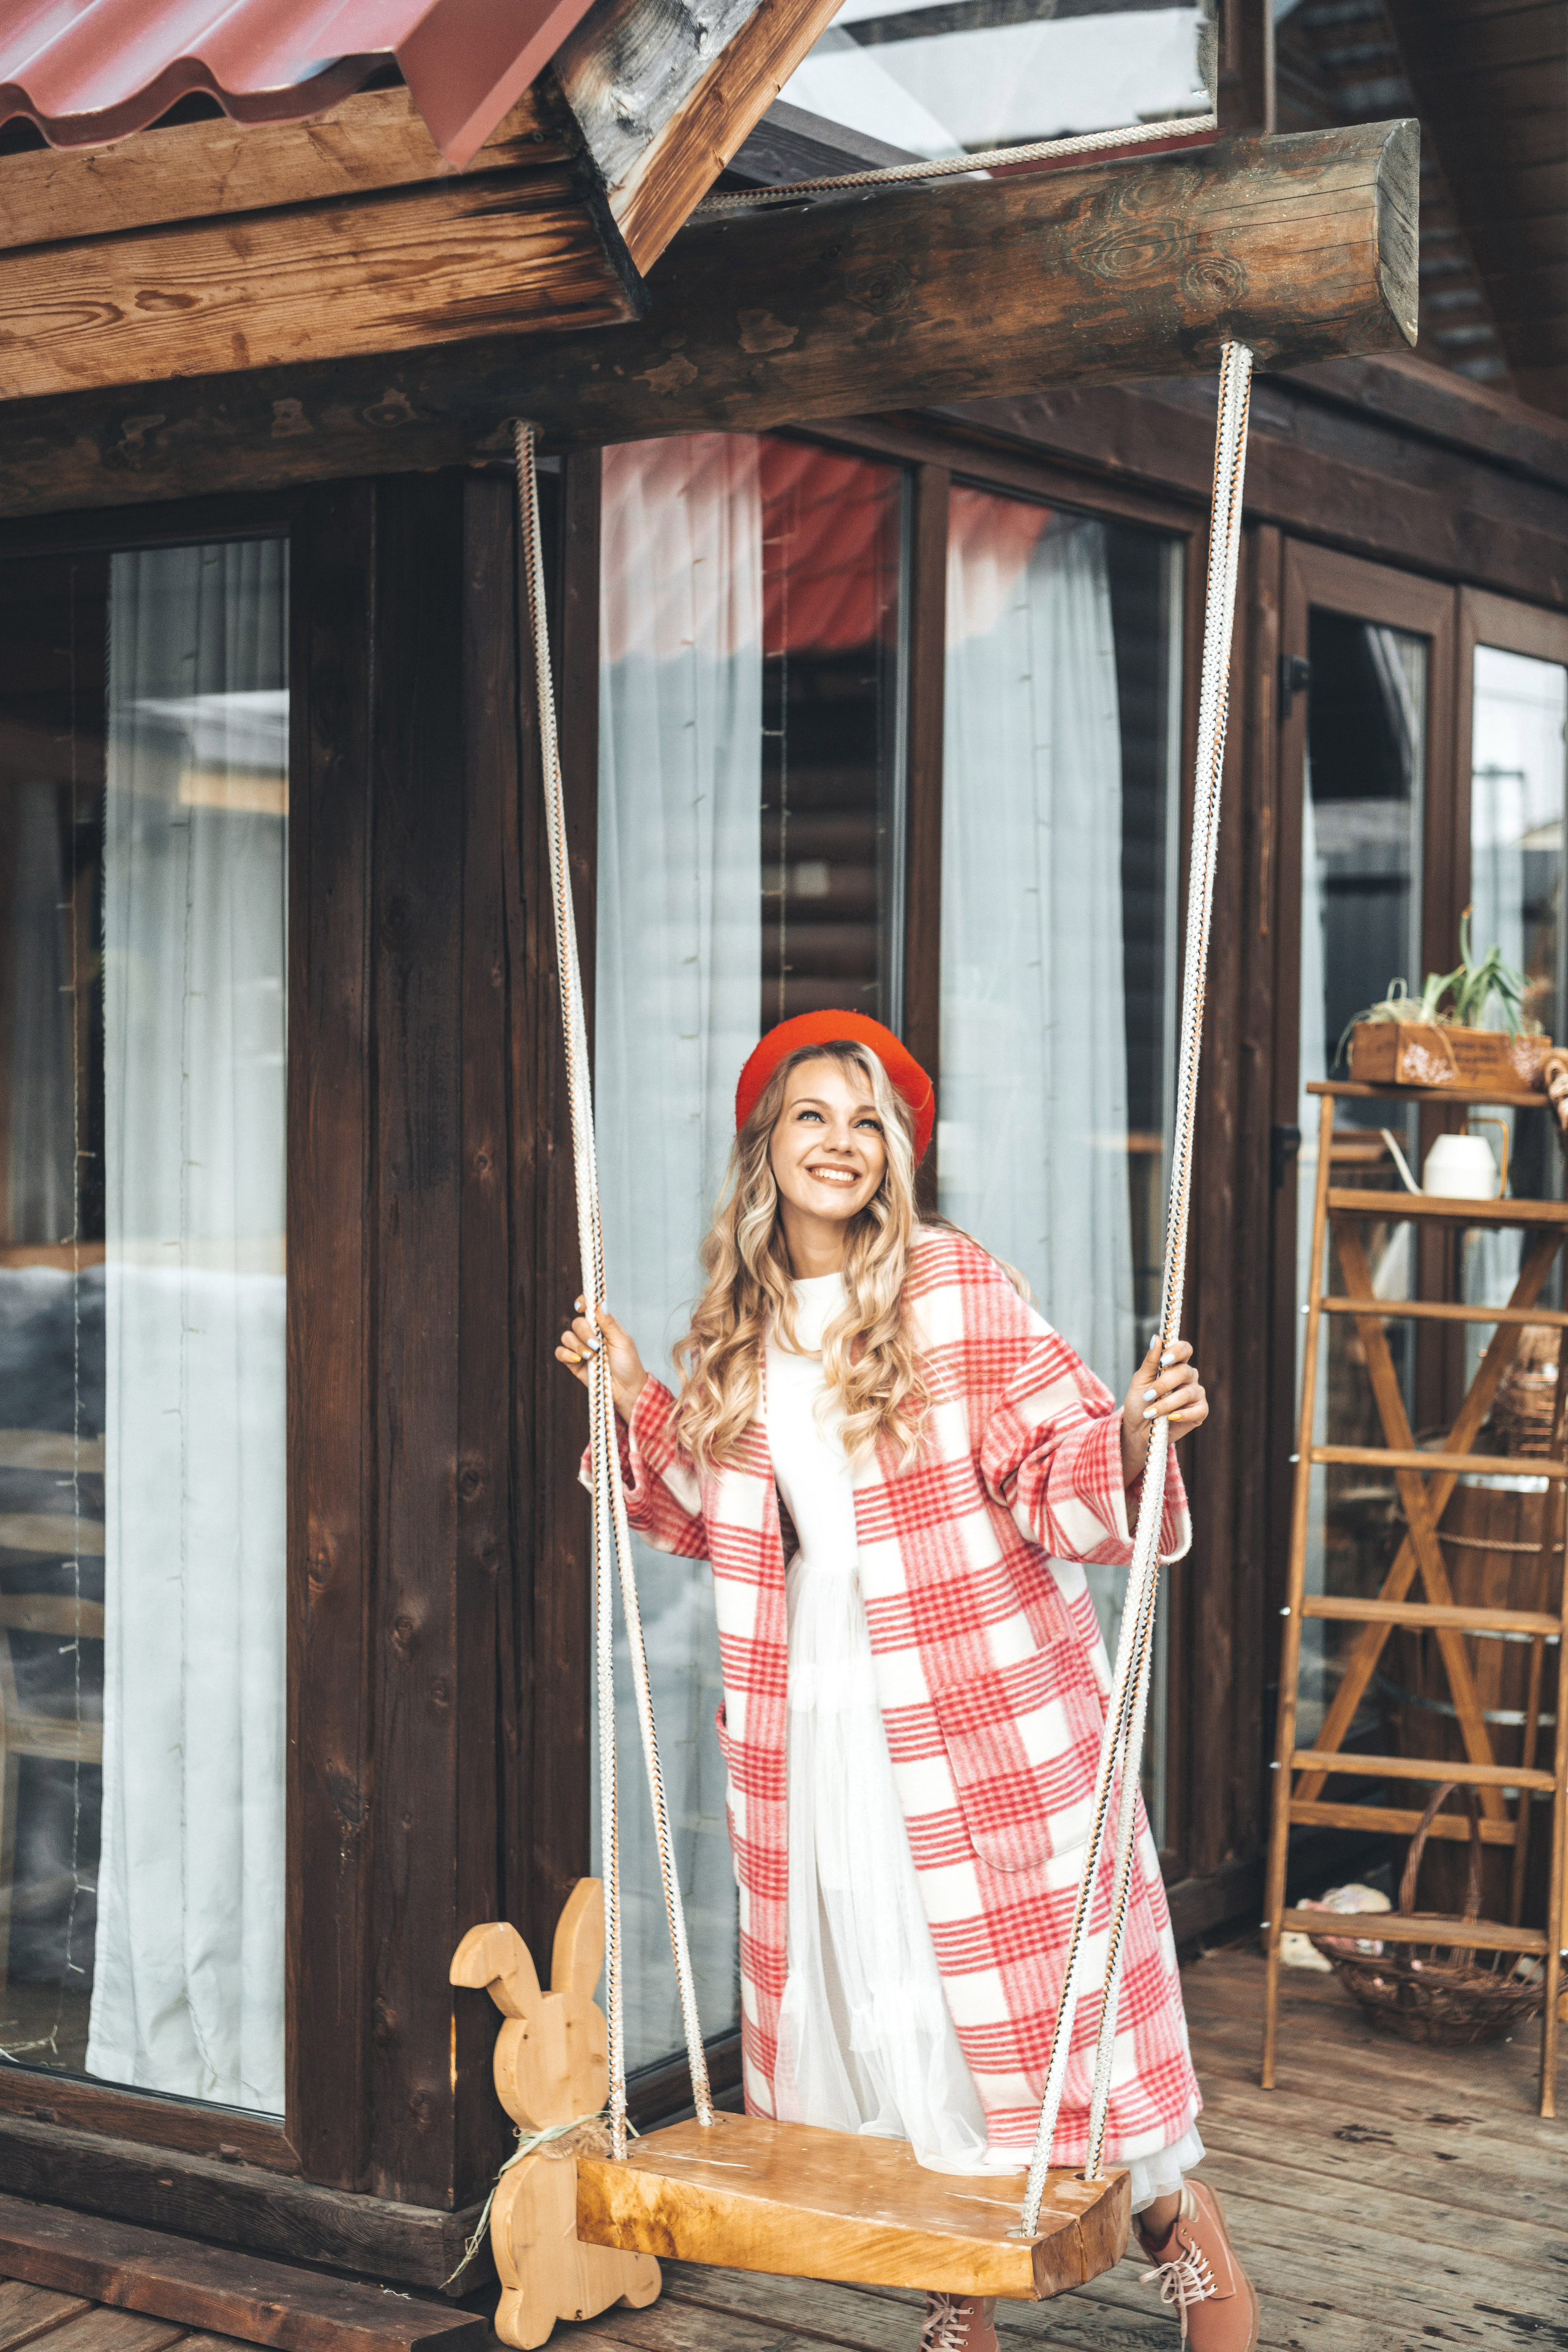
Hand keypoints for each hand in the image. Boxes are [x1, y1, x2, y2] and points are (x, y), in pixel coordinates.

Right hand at [556, 1299, 648, 1423]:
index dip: (583, 1303)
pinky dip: (566, 1354)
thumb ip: (609, 1323)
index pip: (590, 1308)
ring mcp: (581, 1348)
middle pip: (577, 1323)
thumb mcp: (622, 1342)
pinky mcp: (574, 1363)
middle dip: (585, 1333)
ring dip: (578, 1346)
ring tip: (592, 1357)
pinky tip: (578, 1360)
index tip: (581, 1306)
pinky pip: (560, 1352)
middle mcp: (591, 1335)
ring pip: (566, 1337)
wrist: (626, 1390)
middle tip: (597, 1346)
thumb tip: (601, 1303)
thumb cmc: (628, 1365)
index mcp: (604, 1326)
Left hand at [1121, 1336, 1205, 1484]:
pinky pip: (1197, 1410)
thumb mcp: (1140, 1380)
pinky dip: (1181, 1415)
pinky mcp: (1200, 1412)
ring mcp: (1196, 1394)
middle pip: (1184, 1371)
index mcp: (1175, 1364)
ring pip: (1188, 1392)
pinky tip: (1169, 1418)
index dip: (1177, 1351)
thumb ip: (1150, 1361)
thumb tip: (1156, 1338)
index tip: (1164, 1360)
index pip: (1185, 1349)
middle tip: (1148, 1395)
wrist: (1137, 1429)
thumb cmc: (1139, 1402)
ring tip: (1150, 1412)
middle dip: (1164, 1384)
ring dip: (1166, 1403)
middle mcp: (1189, 1377)